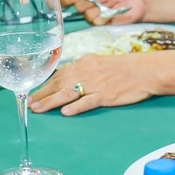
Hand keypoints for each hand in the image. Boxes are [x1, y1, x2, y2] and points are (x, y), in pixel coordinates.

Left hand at [29, 53, 151, 115]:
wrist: (145, 70)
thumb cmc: (125, 68)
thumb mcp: (101, 63)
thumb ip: (85, 70)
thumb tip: (69, 78)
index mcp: (85, 63)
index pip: (60, 74)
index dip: (46, 84)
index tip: (35, 93)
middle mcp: (87, 71)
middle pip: (59, 83)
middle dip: (43, 94)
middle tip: (29, 103)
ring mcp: (96, 83)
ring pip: (68, 92)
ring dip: (51, 101)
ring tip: (38, 108)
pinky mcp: (106, 94)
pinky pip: (88, 100)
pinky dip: (76, 106)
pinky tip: (65, 112)